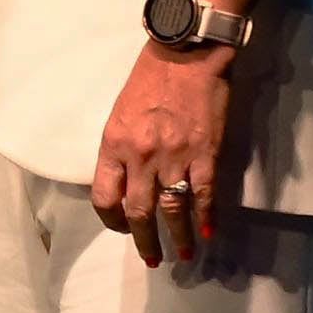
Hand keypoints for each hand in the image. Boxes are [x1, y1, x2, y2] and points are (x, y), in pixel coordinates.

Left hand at [95, 43, 235, 271]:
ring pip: (172, 210)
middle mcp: (141, 156)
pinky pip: (203, 194)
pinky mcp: (205, 152)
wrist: (186, 52)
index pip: (105, 197)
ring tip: (181, 256)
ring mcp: (174, 156)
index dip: (112, 220)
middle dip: (144, 242)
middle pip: (139, 212)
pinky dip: (205, 217)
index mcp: (114, 145)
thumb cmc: (149, 79)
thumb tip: (124, 182)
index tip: (122, 228)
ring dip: (176, 238)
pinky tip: (207, 233)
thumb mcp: (120, 114)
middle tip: (151, 260)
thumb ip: (119, 150)